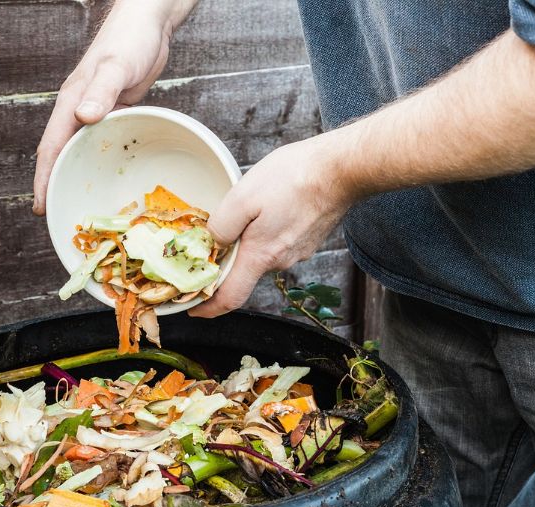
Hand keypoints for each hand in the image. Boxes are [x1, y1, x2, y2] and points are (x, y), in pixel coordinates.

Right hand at [32, 1, 196, 214]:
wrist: (147, 23)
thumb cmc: (130, 40)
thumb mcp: (116, 66)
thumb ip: (101, 90)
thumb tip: (84, 118)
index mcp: (72, 103)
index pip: (51, 148)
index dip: (43, 179)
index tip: (40, 207)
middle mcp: (79, 111)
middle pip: (62, 155)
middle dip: (55, 185)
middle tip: (58, 217)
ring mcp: (97, 113)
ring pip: (82, 152)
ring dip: (77, 176)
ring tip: (79, 205)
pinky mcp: (115, 112)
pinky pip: (103, 143)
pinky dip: (101, 162)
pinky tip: (109, 177)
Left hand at [189, 137, 356, 317]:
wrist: (342, 168)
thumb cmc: (294, 178)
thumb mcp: (243, 197)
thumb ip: (221, 226)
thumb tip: (211, 244)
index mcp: (261, 256)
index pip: (230, 298)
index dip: (207, 308)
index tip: (192, 309)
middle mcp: (281, 261)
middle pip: (244, 272)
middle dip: (224, 261)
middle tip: (209, 240)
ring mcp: (298, 251)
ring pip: (262, 254)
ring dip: (247, 242)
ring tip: (241, 215)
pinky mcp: (308, 238)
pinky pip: (278, 242)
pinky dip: (265, 232)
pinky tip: (266, 209)